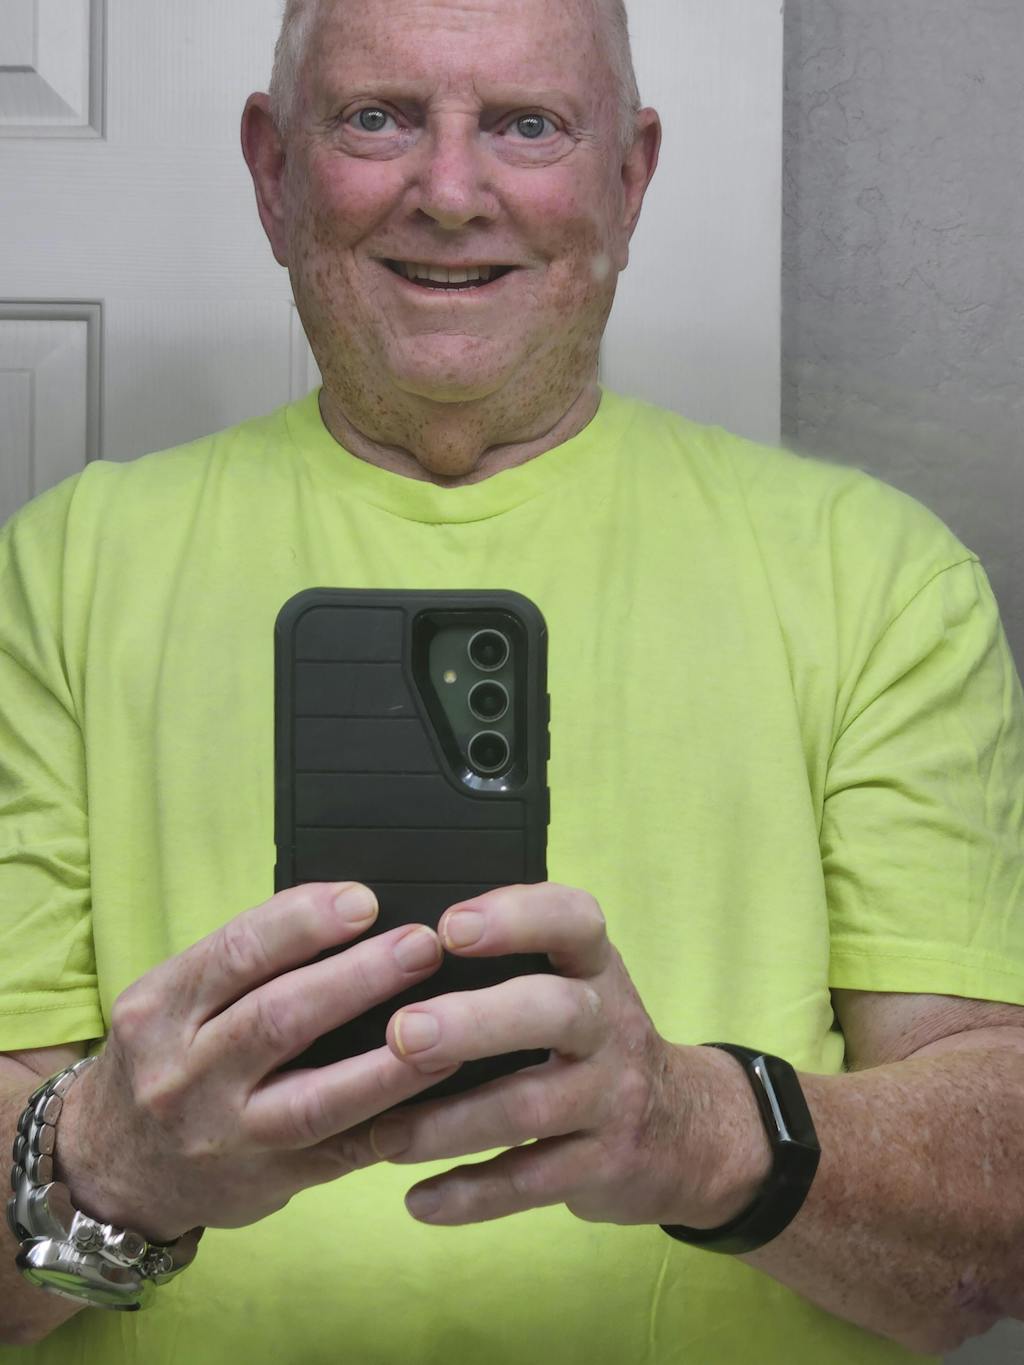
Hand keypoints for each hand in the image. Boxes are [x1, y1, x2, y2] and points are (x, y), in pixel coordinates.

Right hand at [55, 883, 456, 1242]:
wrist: (113, 1171)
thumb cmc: (164, 1058)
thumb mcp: (171, 1000)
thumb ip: (243, 962)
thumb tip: (350, 910)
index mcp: (159, 1011)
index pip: (235, 954)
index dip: (305, 923)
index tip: (365, 900)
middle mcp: (186, 1075)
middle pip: (280, 1018)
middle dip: (359, 978)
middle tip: (422, 945)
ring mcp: (228, 1137)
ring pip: (318, 1099)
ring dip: (392, 1061)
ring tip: (452, 1024)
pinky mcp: (268, 1183)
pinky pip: (344, 1153)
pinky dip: (398, 1120)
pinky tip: (445, 1093)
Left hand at [361, 883, 755, 1227]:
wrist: (689, 1131)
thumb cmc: (595, 1040)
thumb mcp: (581, 985)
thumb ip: (515, 963)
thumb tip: (398, 954)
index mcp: (596, 967)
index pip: (573, 921)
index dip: (515, 917)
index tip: (449, 927)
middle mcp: (610, 1025)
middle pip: (552, 1013)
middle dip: (474, 1022)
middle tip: (404, 1034)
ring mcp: (613, 1098)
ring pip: (530, 1108)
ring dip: (449, 1124)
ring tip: (384, 1135)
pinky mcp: (604, 1166)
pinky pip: (531, 1182)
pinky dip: (471, 1195)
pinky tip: (419, 1201)